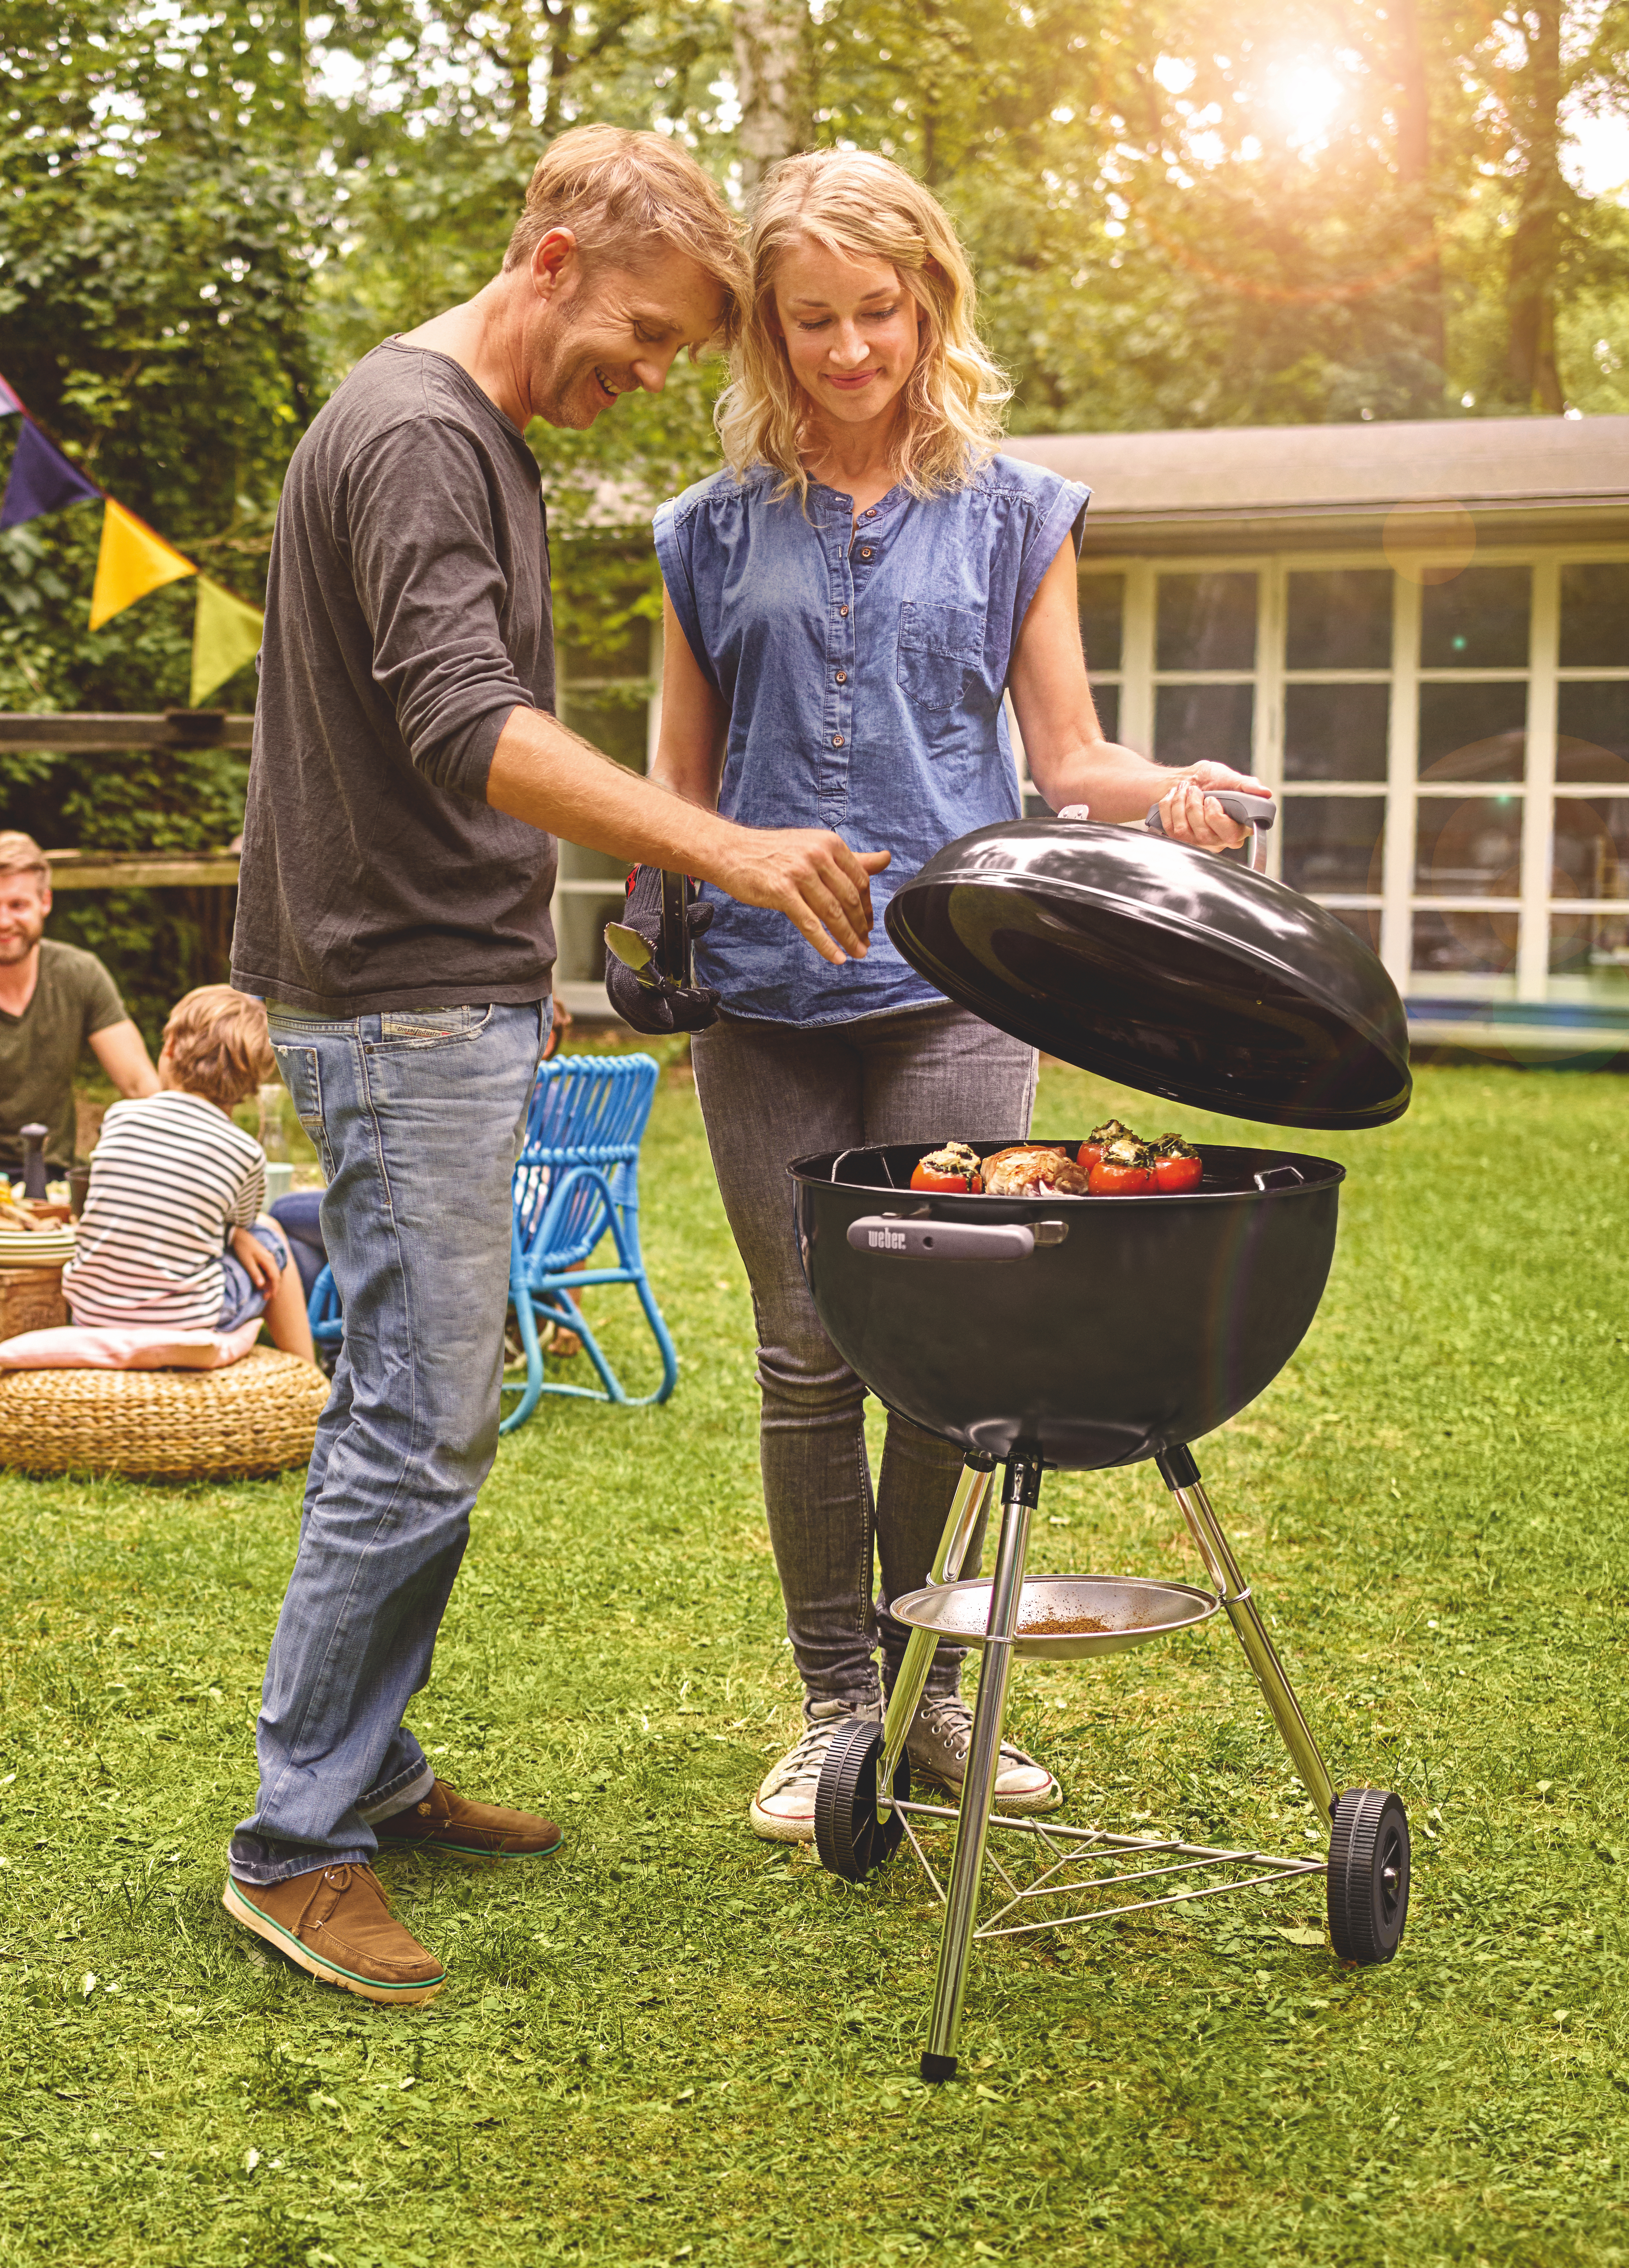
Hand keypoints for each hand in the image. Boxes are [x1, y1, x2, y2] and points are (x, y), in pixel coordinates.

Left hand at [230, 1224, 279, 1295]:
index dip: (273, 1289)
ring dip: (269, 1283)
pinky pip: (269, 1270)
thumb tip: (262, 1286)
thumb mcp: (247, 1262)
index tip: (268, 1298)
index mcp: (268, 1261)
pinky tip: (260, 1280)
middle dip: (272, 1288)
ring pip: (273, 1273)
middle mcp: (271, 1259)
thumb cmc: (242, 1248)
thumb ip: (255, 1273)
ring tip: (260, 1290)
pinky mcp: (264, 1257)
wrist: (238, 1234)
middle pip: (276, 1276)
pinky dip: (266, 1277)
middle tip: (264, 1297)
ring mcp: (268, 1257)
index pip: (275, 1278)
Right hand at [605, 866, 722, 1035]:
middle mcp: (618, 988)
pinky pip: (659, 1027)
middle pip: (648, 1011)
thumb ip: (688, 918)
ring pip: (655, 1023)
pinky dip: (683, 1023)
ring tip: (714, 1011)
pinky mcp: (637, 1016)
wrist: (634, 941)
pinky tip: (707, 1017)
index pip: (631, 989)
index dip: (650, 1005)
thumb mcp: (668, 920)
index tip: (669, 1015)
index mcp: (623, 963)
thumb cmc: (652, 929)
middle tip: (710, 999)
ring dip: (687, 1019)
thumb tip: (707, 913)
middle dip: (682, 1009)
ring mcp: (626, 1006)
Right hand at [709, 830, 890, 964]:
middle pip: (849, 898)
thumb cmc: (773, 852)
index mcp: (830, 844)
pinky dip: (825, 944)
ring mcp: (799, 873)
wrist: (731, 851)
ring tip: (857, 953)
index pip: (860, 880)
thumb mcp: (815, 847)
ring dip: (848, 938)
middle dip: (861, 926)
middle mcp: (817, 855)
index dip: (868, 906)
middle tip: (866, 943)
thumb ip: (851, 857)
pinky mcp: (782, 891)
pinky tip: (836, 957)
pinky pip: (810, 924)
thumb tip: (886, 858)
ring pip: (832, 913)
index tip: (869, 924)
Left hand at [1156, 762, 1268, 852]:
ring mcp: (1198, 843)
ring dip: (1180, 803)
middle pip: (1205, 835)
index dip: (1217, 817)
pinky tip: (1174, 796)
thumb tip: (1265, 793)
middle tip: (1194, 790)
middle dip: (1194, 806)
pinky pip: (1169, 826)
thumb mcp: (1229, 778)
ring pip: (1185, 830)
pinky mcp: (1179, 840)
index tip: (1211, 799)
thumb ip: (1246, 785)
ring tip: (1184, 789)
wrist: (1185, 780)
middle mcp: (1219, 840)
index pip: (1231, 834)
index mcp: (1237, 827)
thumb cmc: (1210, 780)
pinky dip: (1169, 806)